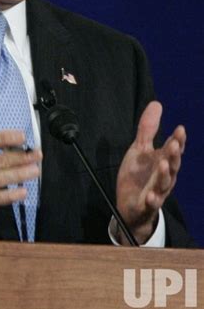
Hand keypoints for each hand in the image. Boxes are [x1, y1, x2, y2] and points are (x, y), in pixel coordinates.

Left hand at [116, 101, 185, 244]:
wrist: (130, 204)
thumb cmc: (139, 175)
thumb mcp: (140, 149)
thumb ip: (148, 129)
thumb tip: (157, 103)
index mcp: (163, 161)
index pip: (173, 149)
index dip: (178, 140)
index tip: (180, 129)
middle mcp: (164, 176)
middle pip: (172, 165)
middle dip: (174, 155)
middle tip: (174, 144)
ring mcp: (157, 191)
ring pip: (164, 184)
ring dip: (164, 174)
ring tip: (162, 164)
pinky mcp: (147, 205)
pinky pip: (152, 204)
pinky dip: (153, 200)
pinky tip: (151, 196)